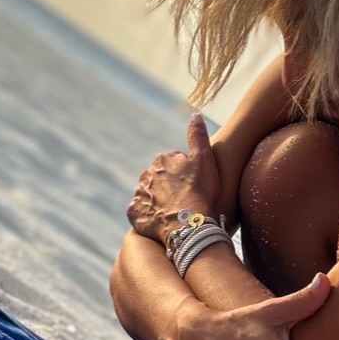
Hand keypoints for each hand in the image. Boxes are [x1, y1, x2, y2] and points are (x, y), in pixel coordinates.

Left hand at [127, 113, 221, 247]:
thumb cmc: (199, 191)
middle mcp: (146, 175)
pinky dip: (149, 217)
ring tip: (175, 213)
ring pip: (150, 196)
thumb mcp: (204, 159)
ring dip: (159, 202)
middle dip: (169, 188)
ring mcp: (139, 195)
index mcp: (162, 160)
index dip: (186, 176)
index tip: (194, 186)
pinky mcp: (133, 213)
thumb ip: (198, 136)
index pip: (173, 165)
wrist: (187, 224)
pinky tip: (162, 222)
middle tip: (185, 201)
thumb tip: (195, 115)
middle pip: (159, 180)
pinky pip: (140, 213)